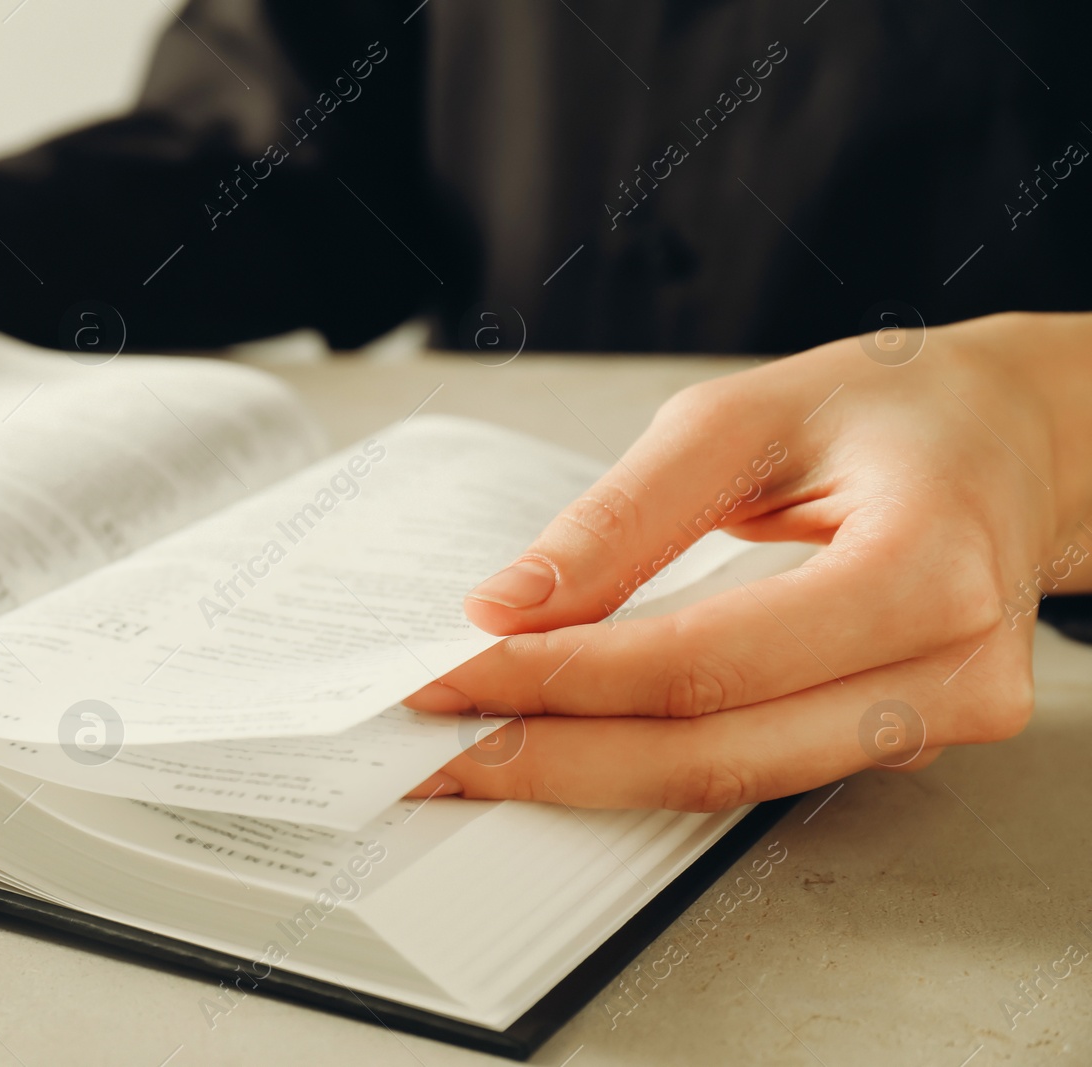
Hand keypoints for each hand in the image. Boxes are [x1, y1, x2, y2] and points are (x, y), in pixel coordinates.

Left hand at [404, 312, 1091, 810]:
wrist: (1014, 439)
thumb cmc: (895, 408)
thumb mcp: (745, 417)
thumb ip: (624, 517)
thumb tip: (512, 603)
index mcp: (926, 567)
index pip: (705, 661)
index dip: (562, 678)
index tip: (451, 672)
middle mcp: (950, 671)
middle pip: (714, 752)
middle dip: (554, 755)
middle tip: (436, 745)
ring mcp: (938, 723)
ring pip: (732, 783)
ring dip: (590, 775)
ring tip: (478, 753)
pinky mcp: (905, 741)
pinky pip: (759, 768)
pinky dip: (652, 759)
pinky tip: (574, 742)